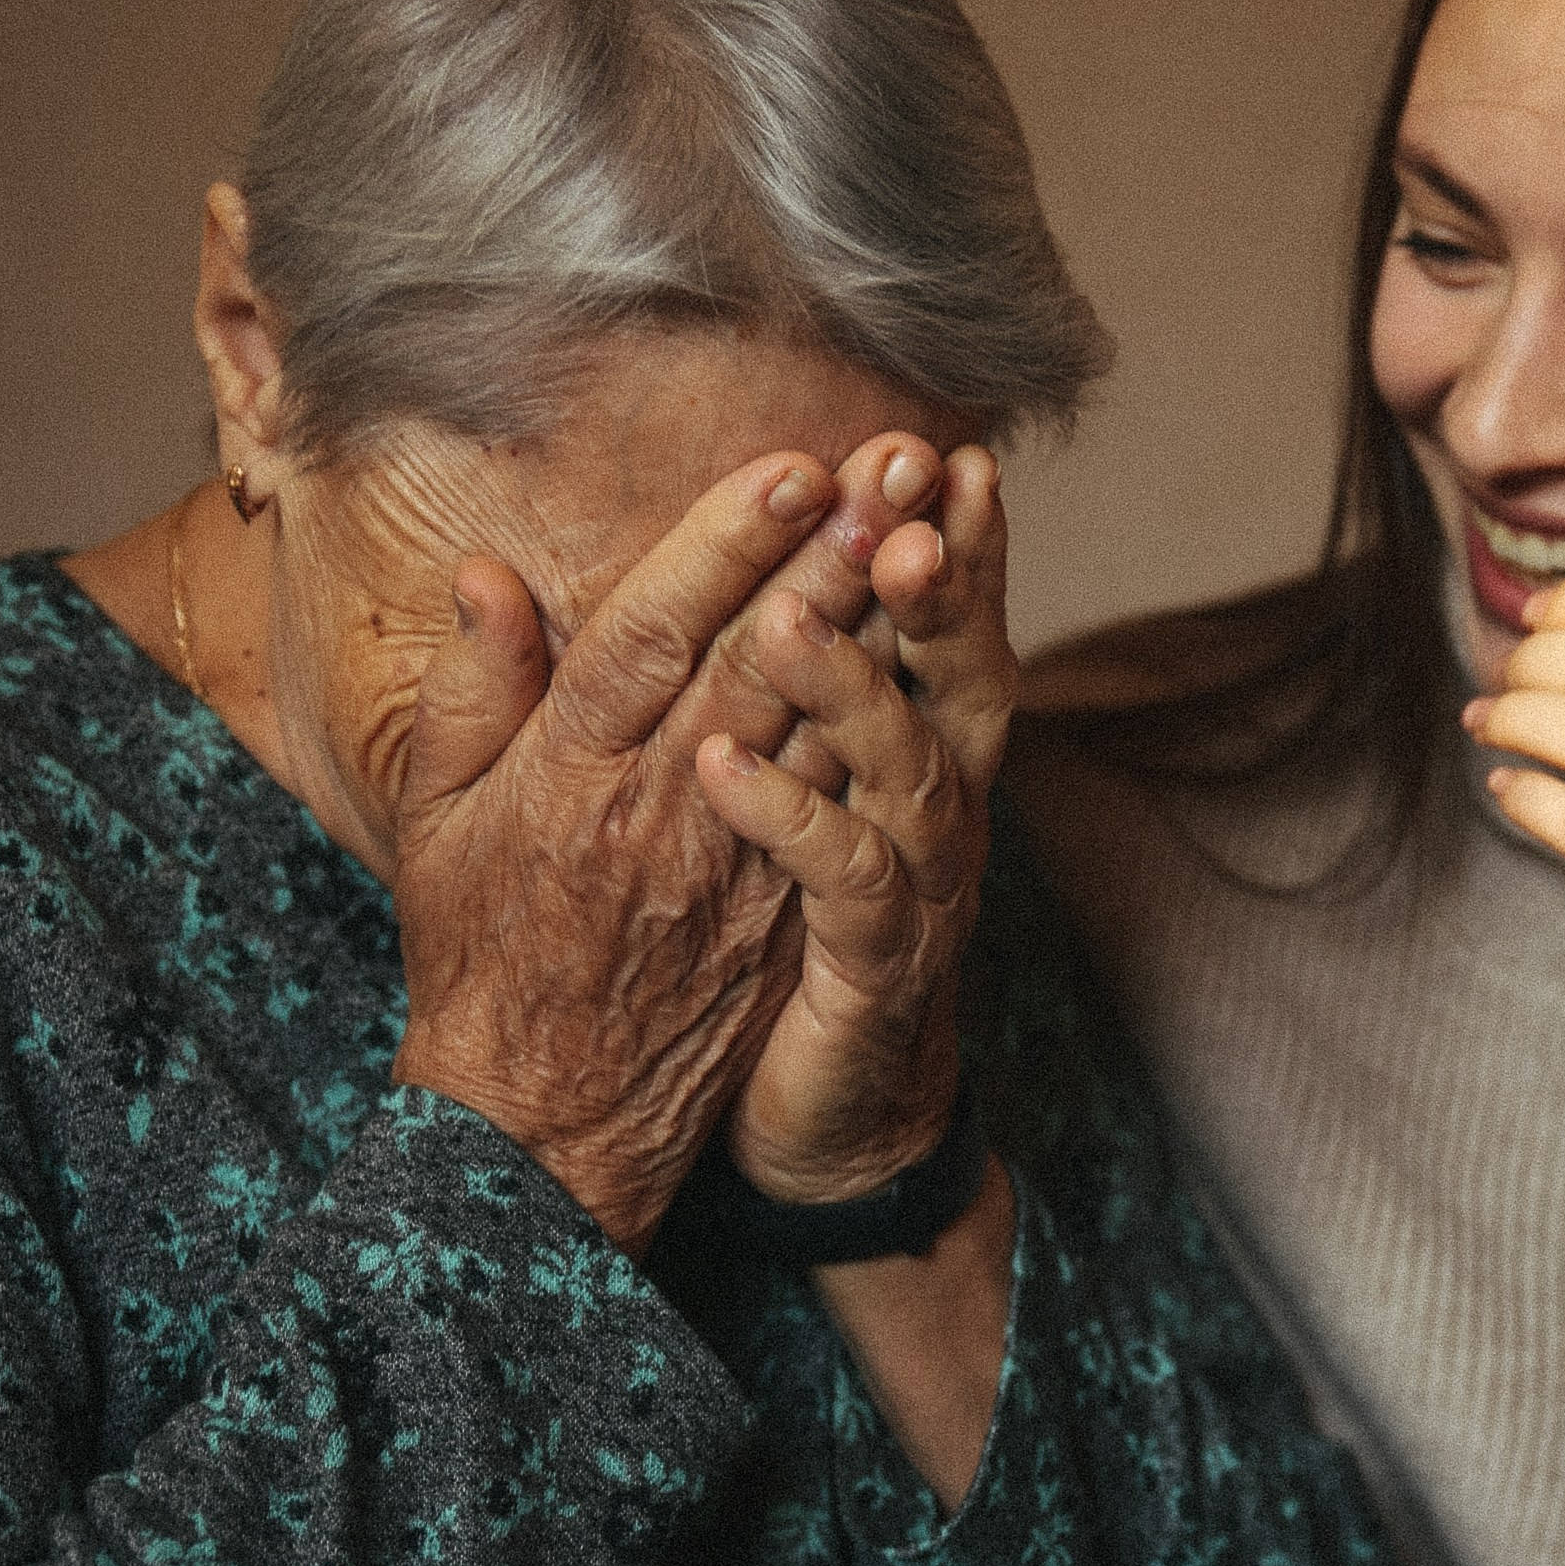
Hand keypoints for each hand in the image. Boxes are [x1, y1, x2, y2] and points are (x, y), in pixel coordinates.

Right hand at [390, 433, 950, 1255]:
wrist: (537, 1123)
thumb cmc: (478, 952)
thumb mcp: (436, 821)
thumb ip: (471, 694)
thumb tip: (486, 574)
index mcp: (564, 772)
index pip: (651, 634)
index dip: (724, 545)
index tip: (791, 467)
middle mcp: (654, 811)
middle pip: (757, 661)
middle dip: (835, 555)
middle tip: (902, 463)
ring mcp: (729, 870)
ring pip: (817, 730)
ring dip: (881, 629)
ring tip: (938, 537)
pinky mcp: (780, 922)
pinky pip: (846, 816)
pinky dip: (891, 741)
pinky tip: (939, 669)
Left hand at [697, 444, 1015, 1206]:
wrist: (817, 1116)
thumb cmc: (772, 937)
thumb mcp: (731, 793)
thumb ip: (700, 679)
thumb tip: (605, 571)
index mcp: (905, 750)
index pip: (939, 625)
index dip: (951, 541)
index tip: (938, 449)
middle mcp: (934, 806)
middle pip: (959, 675)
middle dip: (936, 580)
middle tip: (907, 496)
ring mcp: (917, 887)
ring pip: (910, 770)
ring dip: (855, 687)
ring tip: (788, 616)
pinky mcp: (874, 970)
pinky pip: (847, 884)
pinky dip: (792, 820)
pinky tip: (725, 767)